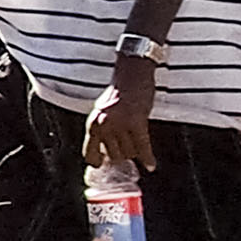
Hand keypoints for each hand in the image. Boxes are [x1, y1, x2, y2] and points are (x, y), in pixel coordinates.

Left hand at [92, 54, 160, 170]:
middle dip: (123, 153)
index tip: (103, 164)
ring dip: (136, 151)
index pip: (89, 154)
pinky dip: (148, 158)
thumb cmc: (118, 93)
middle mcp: (103, 126)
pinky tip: (151, 165)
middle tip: (129, 144)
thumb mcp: (102, 113)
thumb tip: (105, 153)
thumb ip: (102, 131)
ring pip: (130, 153)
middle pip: (115, 156)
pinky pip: (143, 147)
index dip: (98, 161)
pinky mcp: (136, 122)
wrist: (131, 75)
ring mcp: (119, 125)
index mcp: (92, 124)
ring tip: (138, 140)